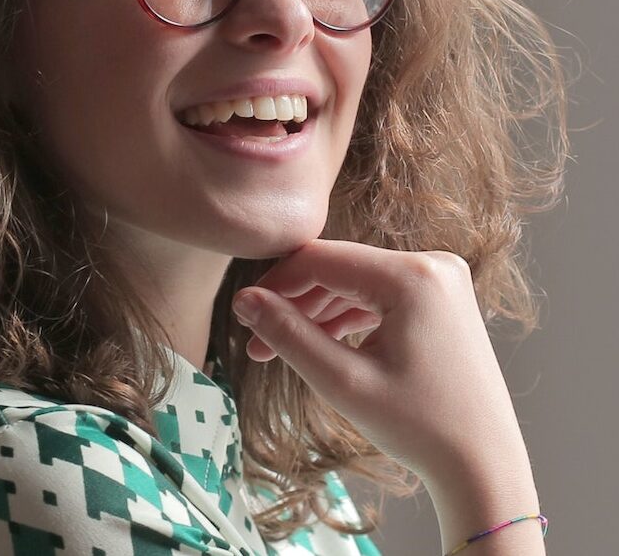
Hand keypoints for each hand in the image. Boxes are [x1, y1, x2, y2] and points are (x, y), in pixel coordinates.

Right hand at [231, 240, 532, 492]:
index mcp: (412, 275)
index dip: (275, 282)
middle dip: (294, 303)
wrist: (485, 467)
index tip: (242, 312)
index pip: (321, 259)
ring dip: (316, 311)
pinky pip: (378, 294)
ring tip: (278, 348)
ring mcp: (440, 279)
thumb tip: (243, 301)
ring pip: (355, 282)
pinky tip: (318, 342)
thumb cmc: (421, 429)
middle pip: (338, 268)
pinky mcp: (440, 297)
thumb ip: (288, 334)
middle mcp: (431, 263)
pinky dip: (346, 316)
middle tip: (256, 341)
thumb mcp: (344, 382)